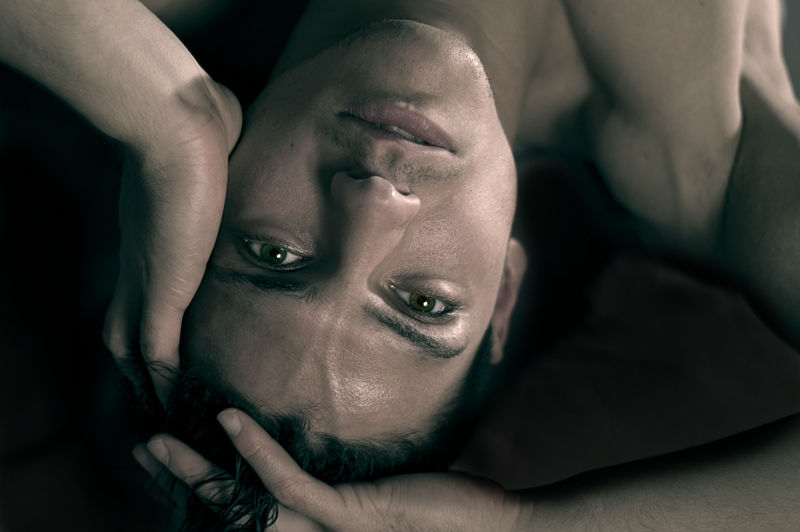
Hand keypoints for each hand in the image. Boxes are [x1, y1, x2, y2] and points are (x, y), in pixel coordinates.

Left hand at [103, 81, 241, 404]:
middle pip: (120, 322)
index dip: (146, 313)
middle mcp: (141, 258)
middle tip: (152, 385)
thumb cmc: (194, 117)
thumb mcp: (213, 133)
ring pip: (130, 343)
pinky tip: (173, 400)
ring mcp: (148, 275)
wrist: (176, 119)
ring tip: (162, 404)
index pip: (139, 286)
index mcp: (150, 229)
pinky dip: (162, 378)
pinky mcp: (163, 289)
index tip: (165, 332)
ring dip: (146, 376)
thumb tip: (235, 117)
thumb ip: (220, 137)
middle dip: (135, 356)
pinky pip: (156, 348)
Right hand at [132, 408, 522, 530]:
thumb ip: (346, 481)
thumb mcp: (384, 489)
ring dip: (197, 471)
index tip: (179, 458)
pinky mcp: (350, 517)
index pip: (248, 512)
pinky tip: (228, 419)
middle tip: (144, 452)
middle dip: (183, 485)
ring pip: (245, 505)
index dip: (206, 489)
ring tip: (156, 442)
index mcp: (318, 530)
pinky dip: (256, 451)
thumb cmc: (443, 511)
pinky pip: (291, 485)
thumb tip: (322, 453)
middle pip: (232, 513)